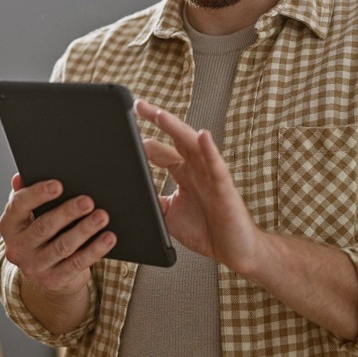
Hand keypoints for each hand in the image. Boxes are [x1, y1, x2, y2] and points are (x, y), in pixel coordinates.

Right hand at [0, 173, 116, 297]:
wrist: (45, 272)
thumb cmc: (40, 233)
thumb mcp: (29, 215)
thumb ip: (25, 194)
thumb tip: (20, 177)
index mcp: (8, 226)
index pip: (18, 207)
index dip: (37, 194)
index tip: (58, 185)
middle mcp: (17, 248)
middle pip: (43, 227)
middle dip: (67, 212)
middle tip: (88, 201)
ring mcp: (33, 267)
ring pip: (62, 246)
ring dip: (84, 230)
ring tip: (102, 216)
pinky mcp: (53, 280)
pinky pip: (77, 264)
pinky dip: (94, 250)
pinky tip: (108, 238)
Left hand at [134, 99, 264, 273]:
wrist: (233, 251)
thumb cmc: (204, 230)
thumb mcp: (166, 214)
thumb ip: (151, 199)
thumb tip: (127, 191)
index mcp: (183, 173)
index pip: (161, 151)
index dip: (144, 142)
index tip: (124, 130)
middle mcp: (197, 168)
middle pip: (176, 138)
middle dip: (159, 120)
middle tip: (139, 105)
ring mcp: (210, 175)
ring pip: (193, 145)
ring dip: (177, 128)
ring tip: (160, 114)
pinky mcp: (224, 188)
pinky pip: (216, 166)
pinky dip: (210, 150)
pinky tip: (203, 136)